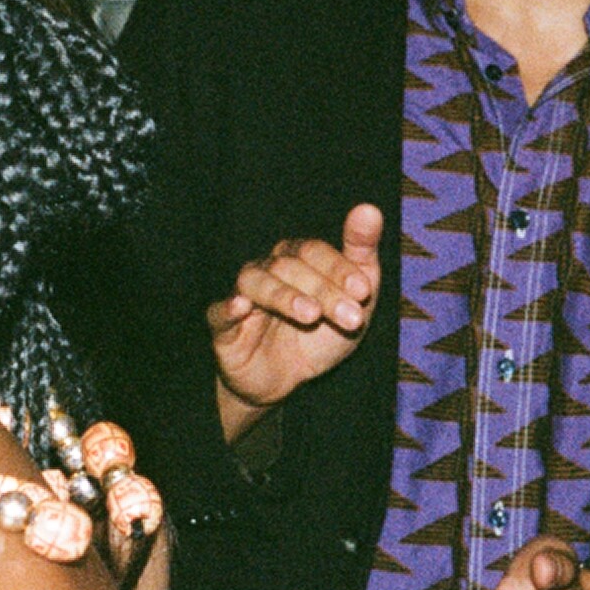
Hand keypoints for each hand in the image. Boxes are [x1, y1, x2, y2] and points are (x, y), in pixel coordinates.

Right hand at [210, 205, 381, 440]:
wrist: (288, 381)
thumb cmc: (320, 334)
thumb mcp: (352, 300)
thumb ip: (360, 254)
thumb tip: (369, 208)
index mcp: (296, 258)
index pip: (314, 251)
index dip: (338, 268)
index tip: (363, 291)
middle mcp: (267, 269)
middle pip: (290, 266)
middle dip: (324, 291)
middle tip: (352, 318)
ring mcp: (242, 295)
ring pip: (256, 281)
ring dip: (285, 296)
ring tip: (311, 315)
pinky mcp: (223, 326)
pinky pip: (219, 311)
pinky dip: (228, 307)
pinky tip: (242, 306)